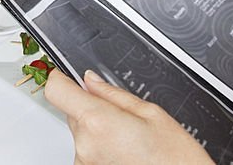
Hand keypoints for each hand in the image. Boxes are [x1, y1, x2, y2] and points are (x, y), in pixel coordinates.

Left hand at [44, 69, 212, 164]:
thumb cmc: (175, 158)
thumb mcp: (152, 113)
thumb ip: (114, 94)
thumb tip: (91, 80)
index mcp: (98, 120)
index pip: (56, 89)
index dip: (63, 78)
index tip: (70, 76)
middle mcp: (85, 143)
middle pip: (72, 110)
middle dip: (91, 106)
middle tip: (122, 116)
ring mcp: (85, 161)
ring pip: (81, 131)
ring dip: (97, 129)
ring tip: (128, 138)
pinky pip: (87, 149)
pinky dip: (100, 146)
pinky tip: (124, 151)